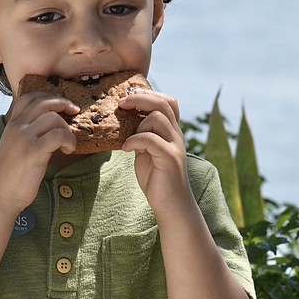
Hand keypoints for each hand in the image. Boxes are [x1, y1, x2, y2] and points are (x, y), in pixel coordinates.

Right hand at [0, 92, 78, 213]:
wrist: (1, 195)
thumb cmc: (12, 174)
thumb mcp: (14, 145)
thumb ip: (26, 131)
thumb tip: (51, 121)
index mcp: (11, 124)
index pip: (29, 96)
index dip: (48, 96)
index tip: (61, 104)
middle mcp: (16, 126)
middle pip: (43, 102)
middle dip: (63, 103)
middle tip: (74, 112)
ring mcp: (24, 137)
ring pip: (54, 118)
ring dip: (68, 129)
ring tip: (68, 144)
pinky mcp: (34, 151)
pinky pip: (59, 135)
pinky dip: (69, 140)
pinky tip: (68, 150)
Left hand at [119, 90, 191, 214]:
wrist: (171, 205)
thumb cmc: (156, 178)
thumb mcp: (146, 151)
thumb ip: (141, 135)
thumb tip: (124, 120)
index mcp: (171, 131)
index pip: (168, 101)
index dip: (149, 93)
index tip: (129, 95)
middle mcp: (177, 135)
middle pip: (163, 103)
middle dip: (140, 98)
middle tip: (121, 102)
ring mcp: (175, 145)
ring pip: (157, 118)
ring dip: (137, 124)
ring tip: (126, 137)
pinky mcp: (170, 158)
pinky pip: (151, 139)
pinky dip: (134, 140)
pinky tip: (126, 149)